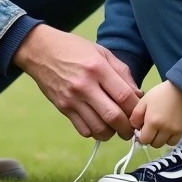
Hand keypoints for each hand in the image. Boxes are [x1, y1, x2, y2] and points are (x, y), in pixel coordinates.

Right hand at [12, 25, 141, 140]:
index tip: (140, 113)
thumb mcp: (101, 52)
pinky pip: (83, 129)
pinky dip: (94, 132)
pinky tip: (98, 124)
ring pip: (98, 127)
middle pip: (113, 116)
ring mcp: (72, 98)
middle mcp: (85, 85)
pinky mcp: (63, 107)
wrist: (40, 50)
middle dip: (127, 128)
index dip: (136, 109)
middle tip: (131, 130)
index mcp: (98, 68)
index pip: (124, 96)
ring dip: (112, 133)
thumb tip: (138, 95)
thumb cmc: (74, 49)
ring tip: (115, 129)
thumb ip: (122, 73)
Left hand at [131, 81, 181, 147]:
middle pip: (153, 144)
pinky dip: (169, 139)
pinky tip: (168, 130)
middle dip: (150, 138)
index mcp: (152, 122)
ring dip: (159, 139)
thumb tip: (134, 128)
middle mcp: (163, 129)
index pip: (143, 140)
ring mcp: (174, 131)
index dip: (141, 136)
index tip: (142, 129)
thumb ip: (136, 115)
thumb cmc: (161, 93)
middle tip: (151, 128)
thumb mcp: (144, 101)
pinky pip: (174, 142)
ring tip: (160, 129)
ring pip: (163, 144)